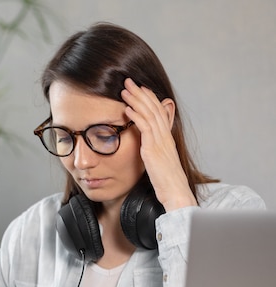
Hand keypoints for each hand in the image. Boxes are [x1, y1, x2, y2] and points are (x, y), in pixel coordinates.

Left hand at [121, 78, 196, 210]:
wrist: (175, 191)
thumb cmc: (166, 180)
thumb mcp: (160, 160)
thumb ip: (154, 148)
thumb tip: (147, 144)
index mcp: (166, 137)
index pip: (159, 112)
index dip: (149, 98)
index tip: (140, 88)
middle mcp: (164, 136)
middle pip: (153, 108)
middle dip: (140, 93)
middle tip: (128, 81)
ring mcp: (159, 141)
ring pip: (149, 114)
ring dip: (136, 100)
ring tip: (124, 90)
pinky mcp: (153, 148)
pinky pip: (144, 128)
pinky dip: (136, 116)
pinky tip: (127, 108)